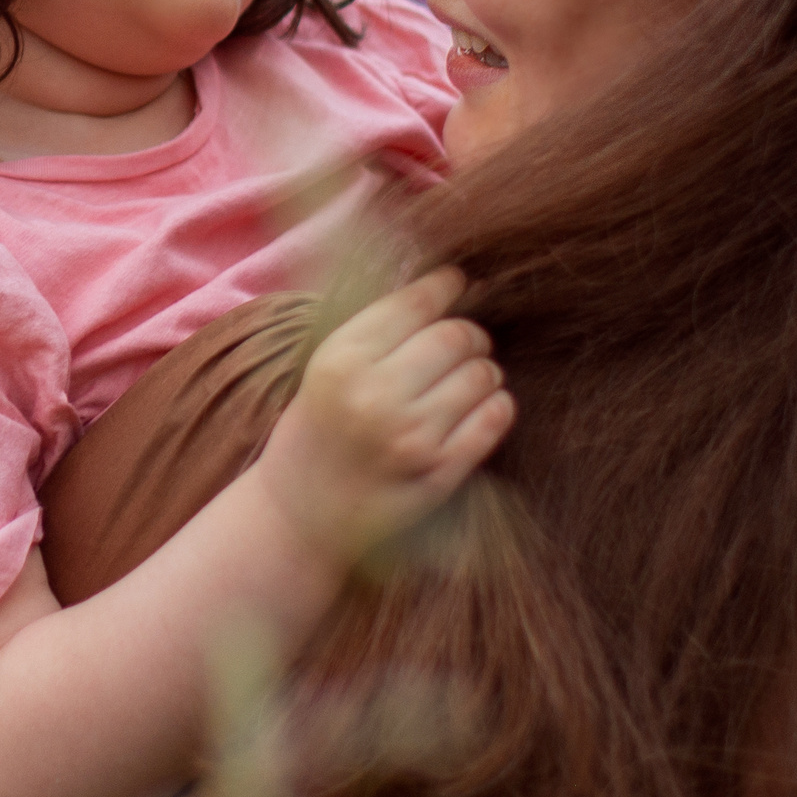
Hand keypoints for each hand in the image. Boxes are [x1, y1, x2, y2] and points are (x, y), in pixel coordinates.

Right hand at [254, 265, 512, 557]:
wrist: (299, 516)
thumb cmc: (318, 430)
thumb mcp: (326, 368)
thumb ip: (376, 328)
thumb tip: (444, 280)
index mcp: (341, 360)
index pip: (415, 303)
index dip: (444, 285)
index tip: (455, 282)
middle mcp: (374, 396)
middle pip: (456, 335)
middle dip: (468, 334)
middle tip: (463, 342)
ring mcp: (410, 438)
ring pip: (482, 374)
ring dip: (483, 371)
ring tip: (464, 381)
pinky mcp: (439, 474)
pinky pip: (495, 418)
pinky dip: (497, 405)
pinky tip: (480, 407)